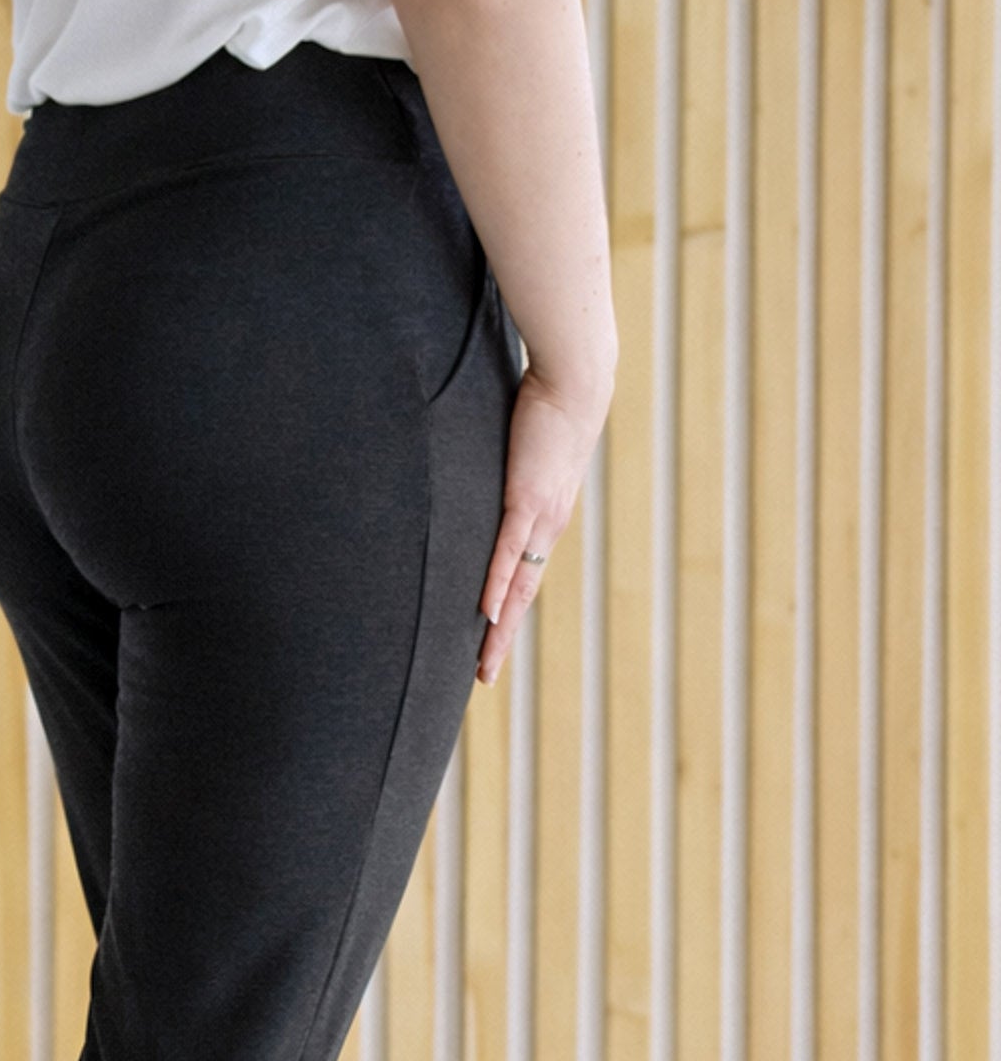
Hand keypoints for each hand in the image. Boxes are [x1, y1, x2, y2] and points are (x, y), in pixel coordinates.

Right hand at [474, 363, 610, 684]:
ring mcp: (539, 519)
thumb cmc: (548, 409)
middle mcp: (547, 530)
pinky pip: (507, 554)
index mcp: (546, 521)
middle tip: (484, 678)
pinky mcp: (526, 500)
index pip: (524, 581)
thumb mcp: (525, 453)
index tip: (492, 648)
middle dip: (502, 642)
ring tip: (484, 663)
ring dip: (500, 631)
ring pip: (517, 588)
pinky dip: (496, 586)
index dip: (508, 619)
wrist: (576, 382)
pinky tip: (486, 615)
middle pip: (522, 599)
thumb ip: (509, 474)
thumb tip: (494, 477)